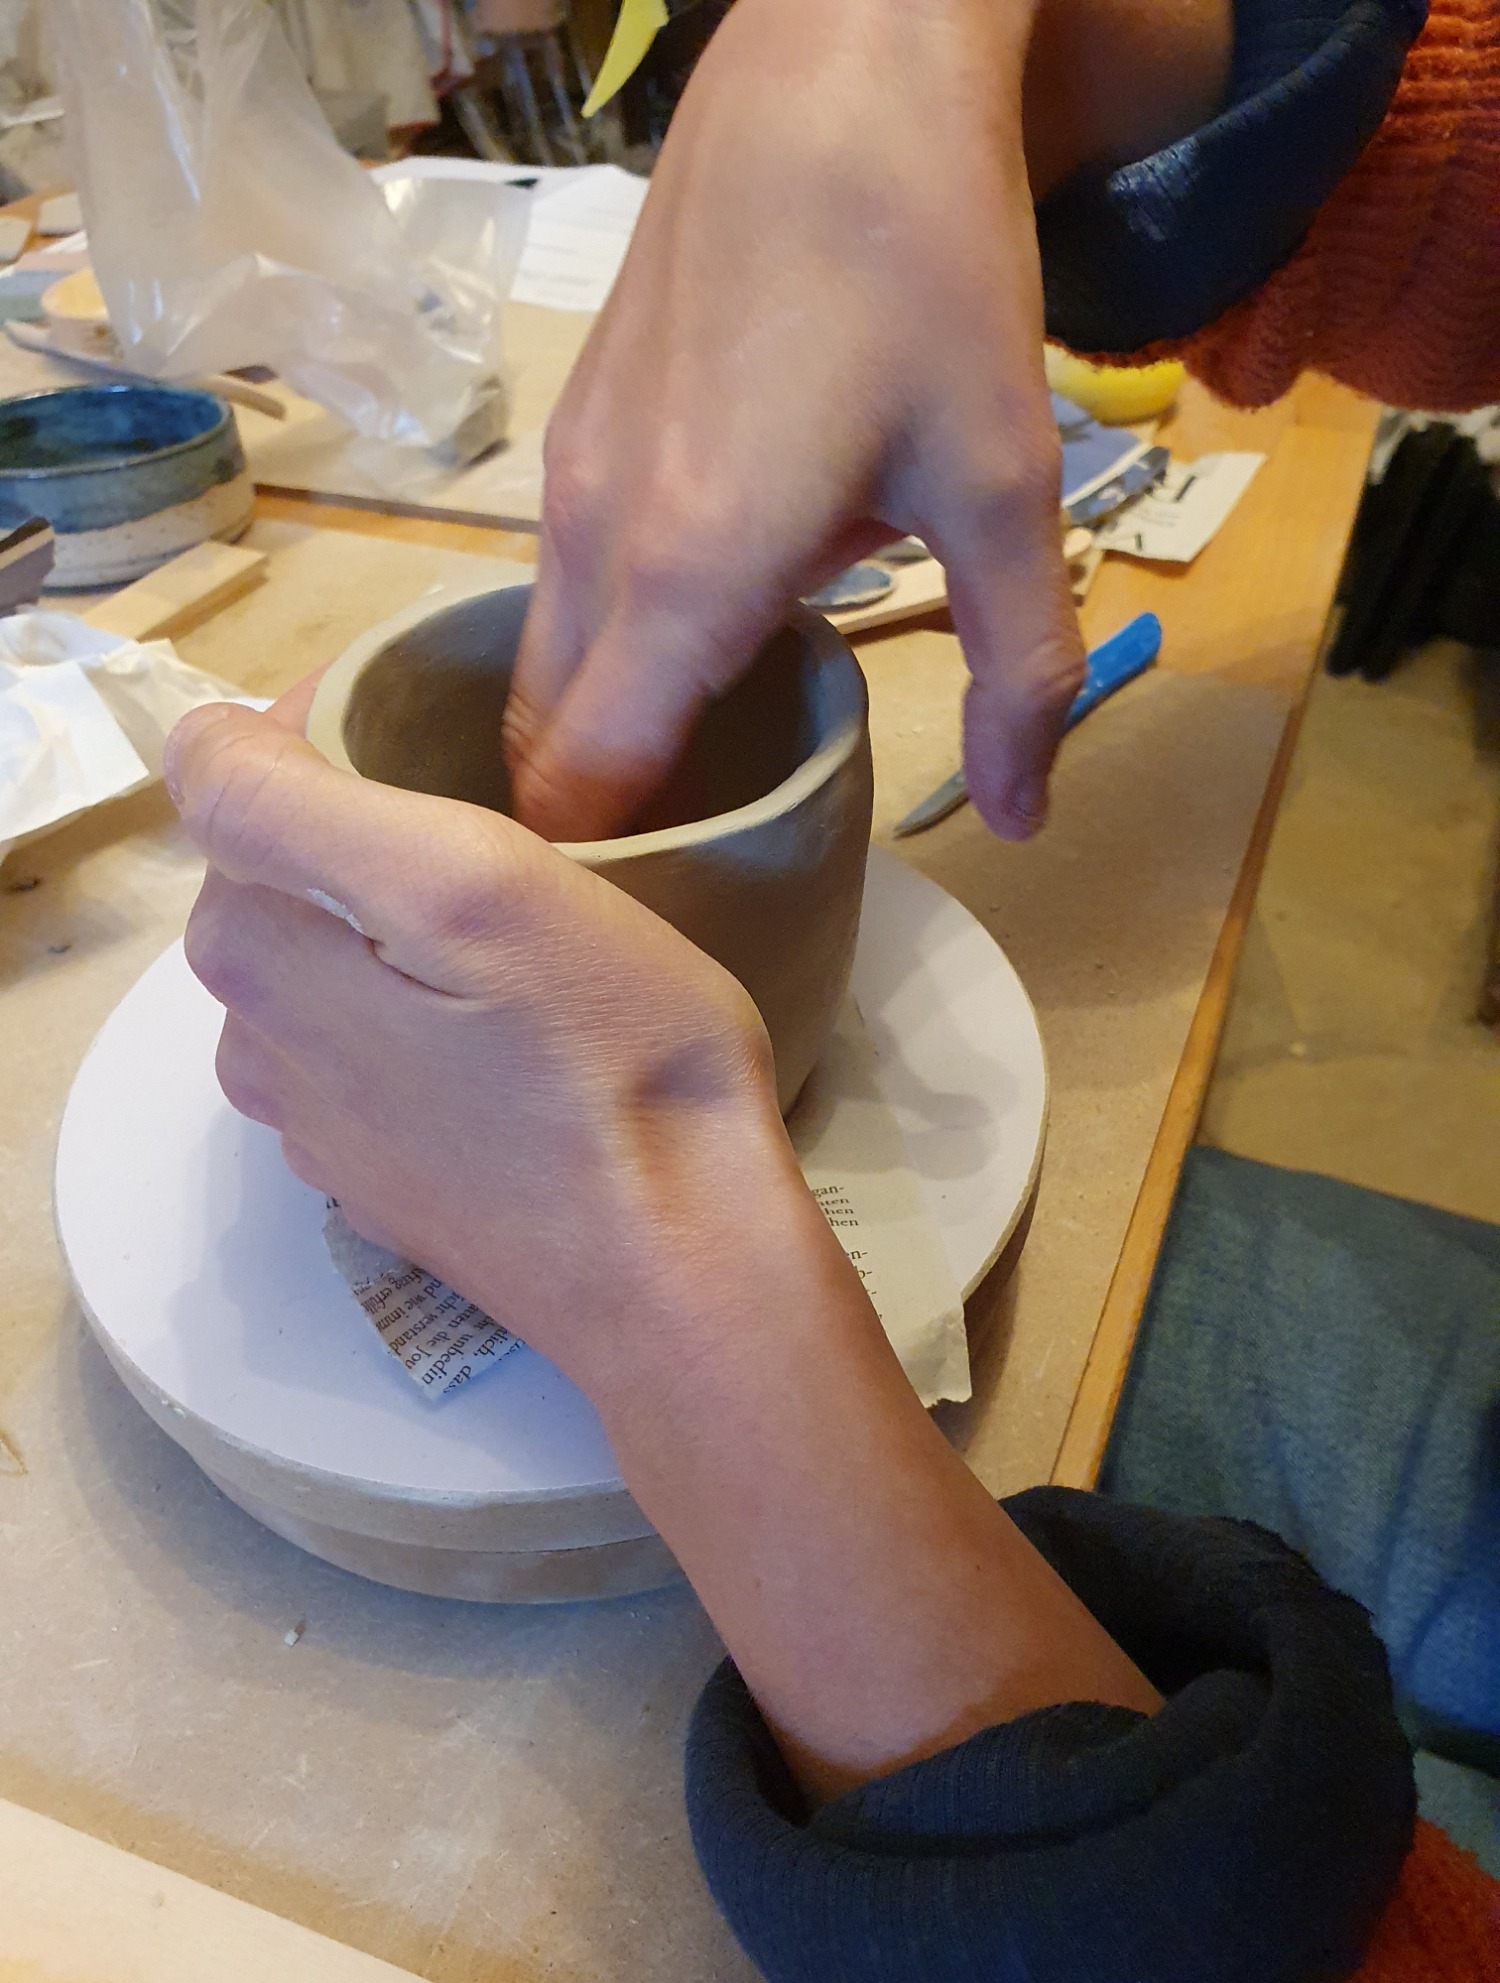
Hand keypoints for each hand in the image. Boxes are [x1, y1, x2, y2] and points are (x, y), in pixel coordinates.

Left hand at [166, 691, 788, 1404]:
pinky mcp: (381, 1177)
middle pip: (281, 870)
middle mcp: (252, 1038)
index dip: (342, 726)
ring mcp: (314, 1121)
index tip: (456, 740)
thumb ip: (290, 799)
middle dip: (370, 830)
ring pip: (330, 959)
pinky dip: (423, 1015)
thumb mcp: (464, 880)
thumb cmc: (604, 1057)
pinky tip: (514, 1039)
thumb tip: (196, 739)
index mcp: (251, 953)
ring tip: (520, 942)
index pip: (235, 770)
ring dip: (398, 928)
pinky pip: (376, 1047)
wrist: (680, 1269)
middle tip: (508, 840)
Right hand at [505, 0, 1083, 842]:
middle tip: (682, 873)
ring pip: (545, 661)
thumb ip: (1014, 670)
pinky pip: (562, 586)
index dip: (602, 878)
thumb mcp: (1003, 481)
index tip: (653, 929)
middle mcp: (592, 541)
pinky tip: (695, 640)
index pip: (579, 786)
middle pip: (540, 740)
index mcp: (683, 578)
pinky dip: (602, 649)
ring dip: (599, 731)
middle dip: (593, 823)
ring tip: (694, 773)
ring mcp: (567, 479)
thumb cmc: (923, 274)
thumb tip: (1019, 817)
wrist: (835, 68)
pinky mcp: (574, 432)